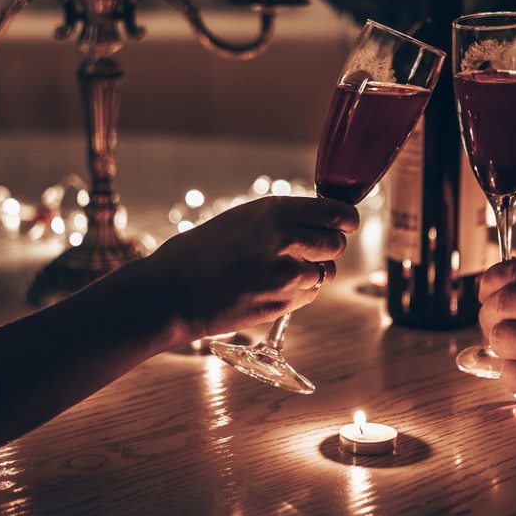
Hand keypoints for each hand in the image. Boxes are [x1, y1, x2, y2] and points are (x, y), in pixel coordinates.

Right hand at [137, 196, 358, 343]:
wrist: (169, 293)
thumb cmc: (197, 253)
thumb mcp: (240, 220)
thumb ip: (279, 219)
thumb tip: (313, 222)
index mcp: (275, 211)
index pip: (335, 212)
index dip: (345, 219)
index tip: (346, 222)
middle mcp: (287, 239)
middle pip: (336, 244)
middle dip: (327, 247)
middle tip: (308, 249)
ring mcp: (287, 274)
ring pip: (324, 272)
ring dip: (312, 272)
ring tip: (279, 270)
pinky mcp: (282, 303)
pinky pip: (309, 295)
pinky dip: (299, 292)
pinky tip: (272, 287)